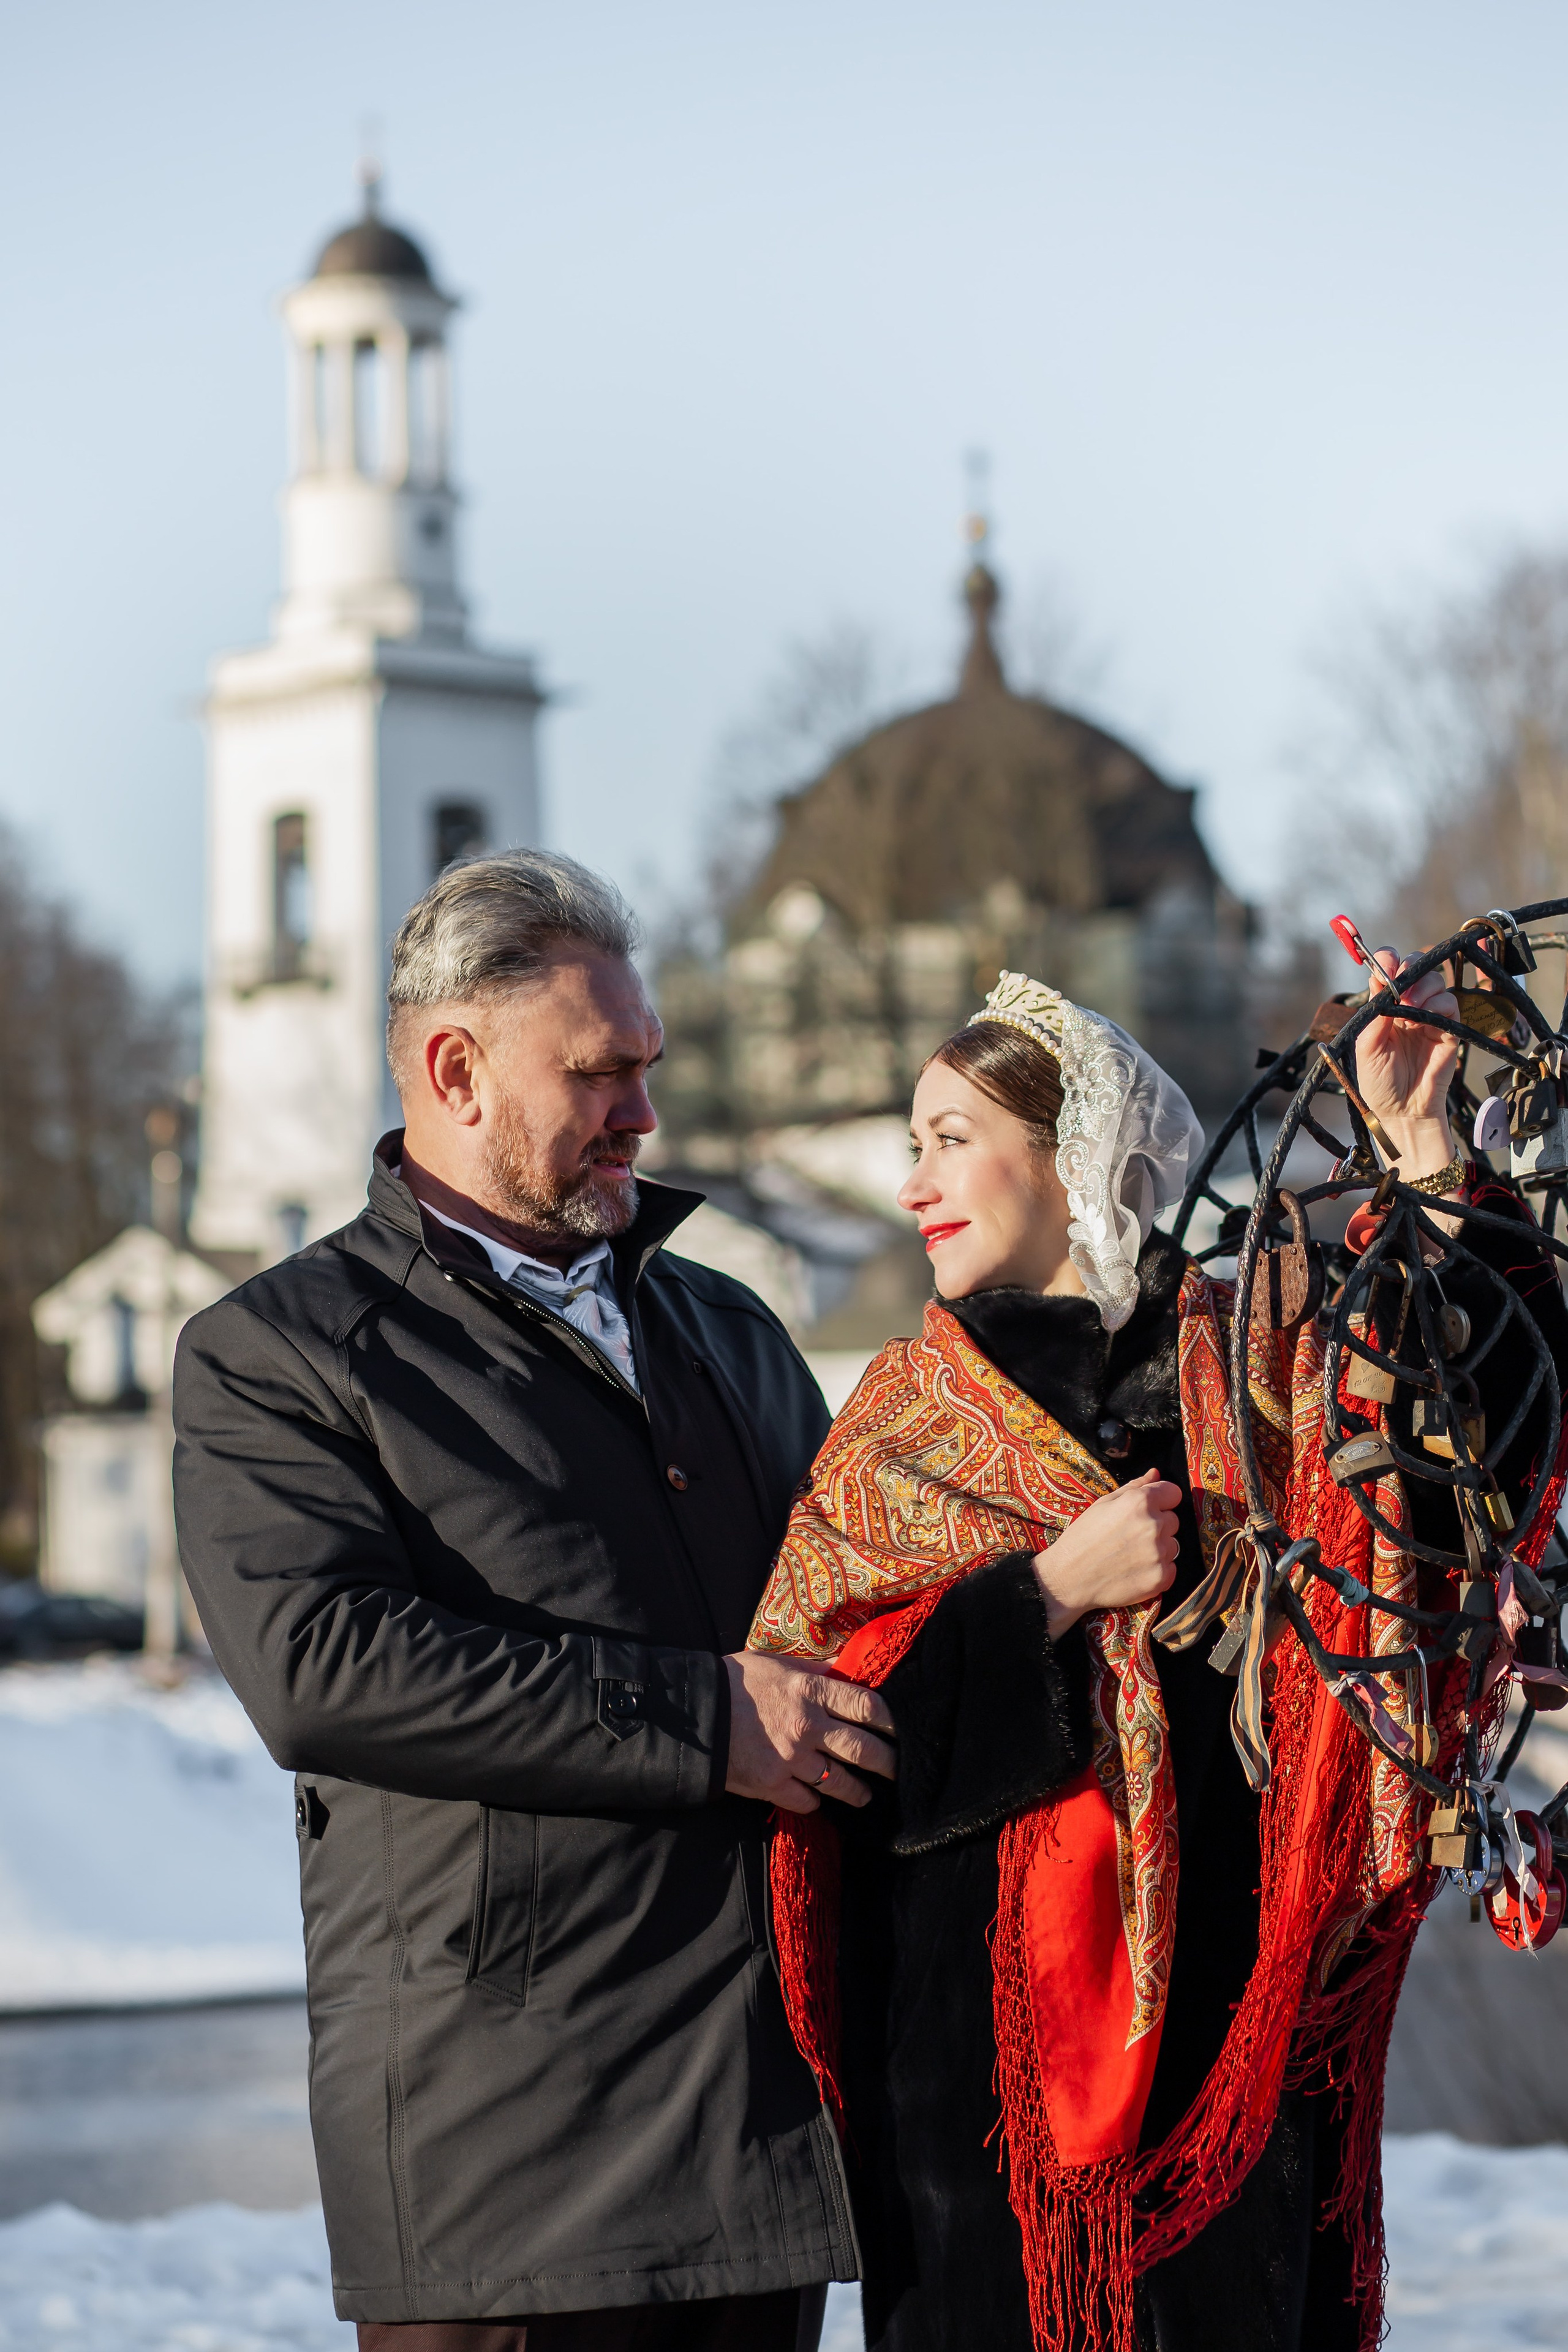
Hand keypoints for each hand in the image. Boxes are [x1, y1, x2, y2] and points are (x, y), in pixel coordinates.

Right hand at [723, 1651, 896, 1812]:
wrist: (695, 1716)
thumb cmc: (736, 1682)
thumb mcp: (777, 1664)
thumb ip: (815, 1670)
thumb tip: (846, 1668)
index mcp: (810, 1691)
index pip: (867, 1706)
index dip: (891, 1721)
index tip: (900, 1730)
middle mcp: (807, 1726)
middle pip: (863, 1749)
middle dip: (887, 1763)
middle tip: (897, 1768)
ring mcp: (791, 1759)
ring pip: (840, 1782)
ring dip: (858, 1791)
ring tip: (867, 1795)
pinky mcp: (772, 1785)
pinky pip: (807, 1801)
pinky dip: (816, 1801)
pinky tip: (820, 1799)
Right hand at [1033, 1469, 1180, 1639]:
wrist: (1069, 1578)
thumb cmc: (1082, 1538)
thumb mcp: (1103, 1504)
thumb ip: (1134, 1487)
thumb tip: (1155, 1473)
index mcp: (1140, 1502)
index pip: (1173, 1493)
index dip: (1161, 1500)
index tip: (1149, 1510)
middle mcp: (1153, 1525)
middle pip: (1173, 1520)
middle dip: (1157, 1525)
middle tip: (1131, 1536)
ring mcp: (1159, 1553)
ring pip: (1172, 1545)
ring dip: (1158, 1548)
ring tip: (1131, 1555)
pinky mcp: (1161, 1578)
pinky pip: (1171, 1568)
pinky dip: (1157, 1570)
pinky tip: (1135, 1570)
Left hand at [1353, 946, 1458, 1181]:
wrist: (1401, 1112)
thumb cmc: (1379, 1082)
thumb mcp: (1367, 1046)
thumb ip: (1375, 1011)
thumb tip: (1378, 976)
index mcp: (1385, 1007)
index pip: (1390, 972)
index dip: (1390, 961)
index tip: (1387, 961)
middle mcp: (1408, 1007)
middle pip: (1418, 968)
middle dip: (1411, 967)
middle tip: (1402, 982)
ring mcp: (1430, 1017)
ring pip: (1436, 981)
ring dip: (1424, 985)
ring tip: (1411, 1005)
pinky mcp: (1449, 1030)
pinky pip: (1451, 1005)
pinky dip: (1440, 1003)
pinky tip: (1427, 1015)